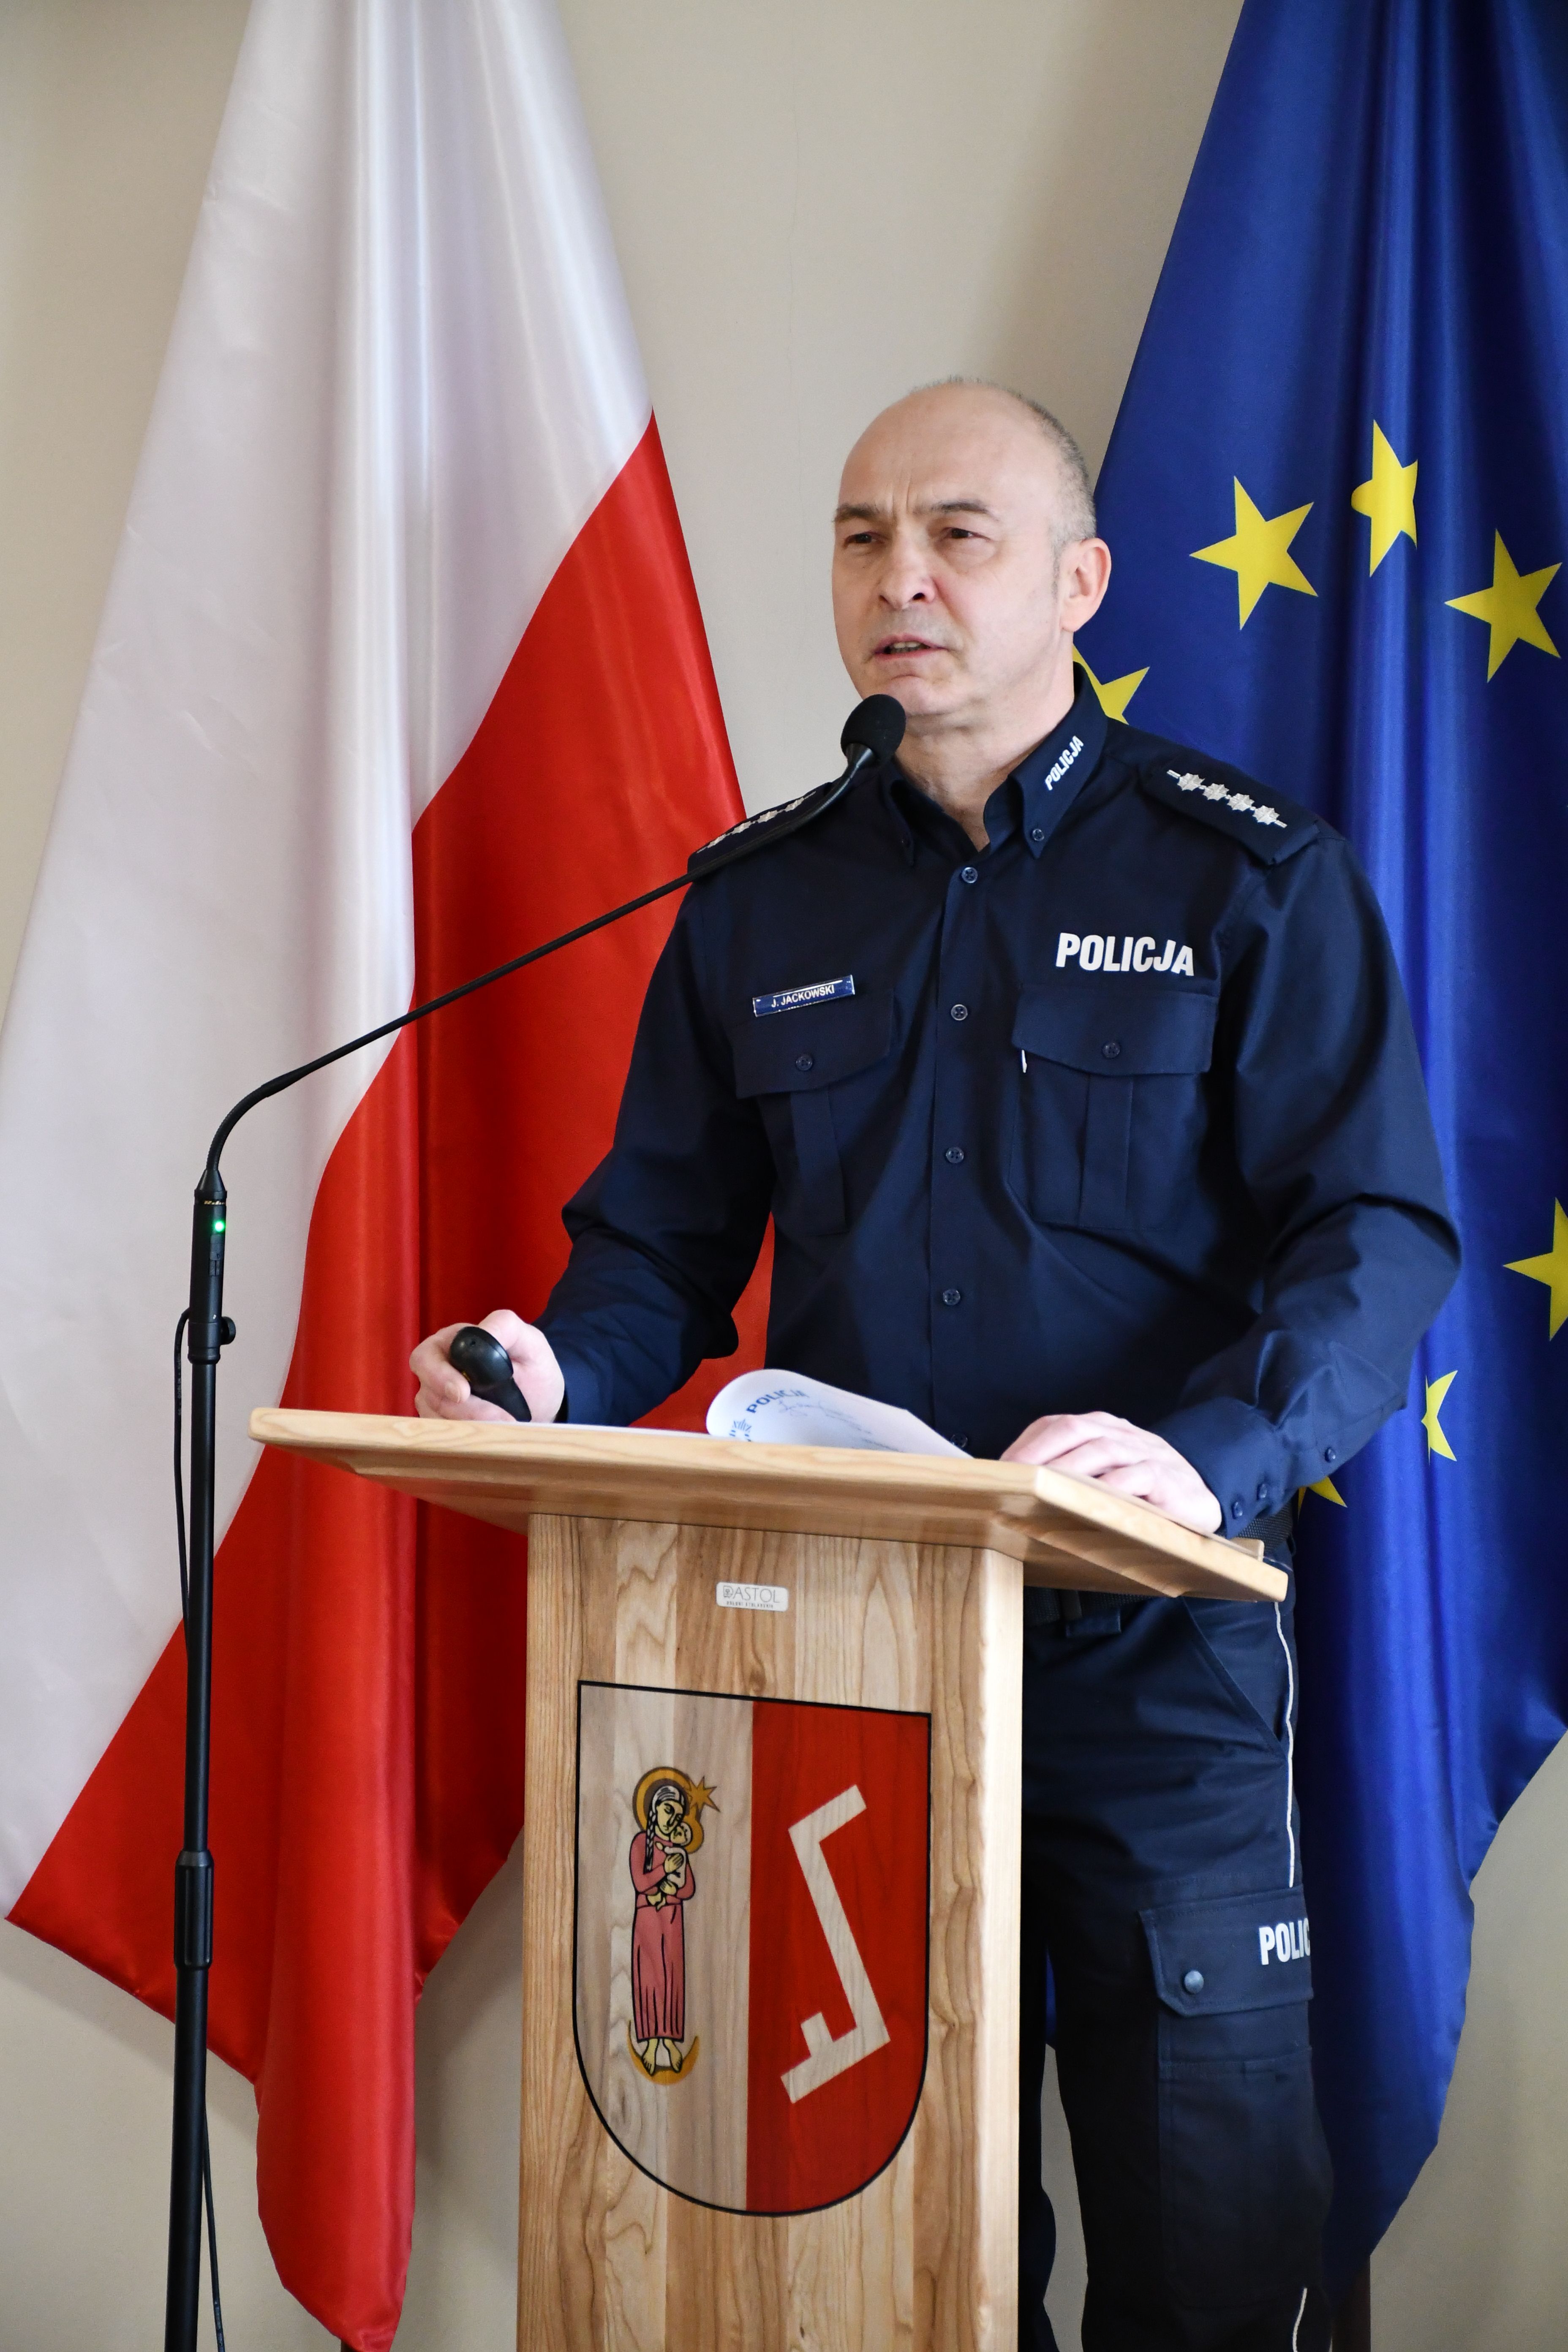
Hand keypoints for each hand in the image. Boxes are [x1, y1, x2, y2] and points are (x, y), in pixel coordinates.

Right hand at [410, 1309, 565, 1424]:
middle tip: (492, 1418)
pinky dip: (468, 1437)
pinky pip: (444, 1434)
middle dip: (458, 1409)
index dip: (439, 1376)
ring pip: (435, 1417)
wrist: (541, 1402)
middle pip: (427, 1392)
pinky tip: (493, 1434)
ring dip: (469, 1425)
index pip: (426, 1357)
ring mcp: (438, 1400)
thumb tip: (483, 1333)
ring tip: (506, 1424)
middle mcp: (438, 1371)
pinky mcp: (445, 1423)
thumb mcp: (528, 1341)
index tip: (463, 1393)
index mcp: (451, 1343)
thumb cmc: (532, 1365)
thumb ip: (505, 1327)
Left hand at [1001, 1411, 1221, 1533]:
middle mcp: (1121, 1434)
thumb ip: (1070, 1471)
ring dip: (1068, 1467)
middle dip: (1039, 1451)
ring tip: (1041, 1485)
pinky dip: (1112, 1485)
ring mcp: (1145, 1453)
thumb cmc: (1141, 1489)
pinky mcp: (1166, 1479)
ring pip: (1102, 1450)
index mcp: (1102, 1427)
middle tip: (1013, 1475)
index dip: (1027, 1443)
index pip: (1057, 1424)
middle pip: (1074, 1429)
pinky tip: (1090, 1498)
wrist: (1201, 1496)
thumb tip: (1017, 1485)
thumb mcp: (1104, 1472)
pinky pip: (1136, 1476)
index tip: (1000, 1466)